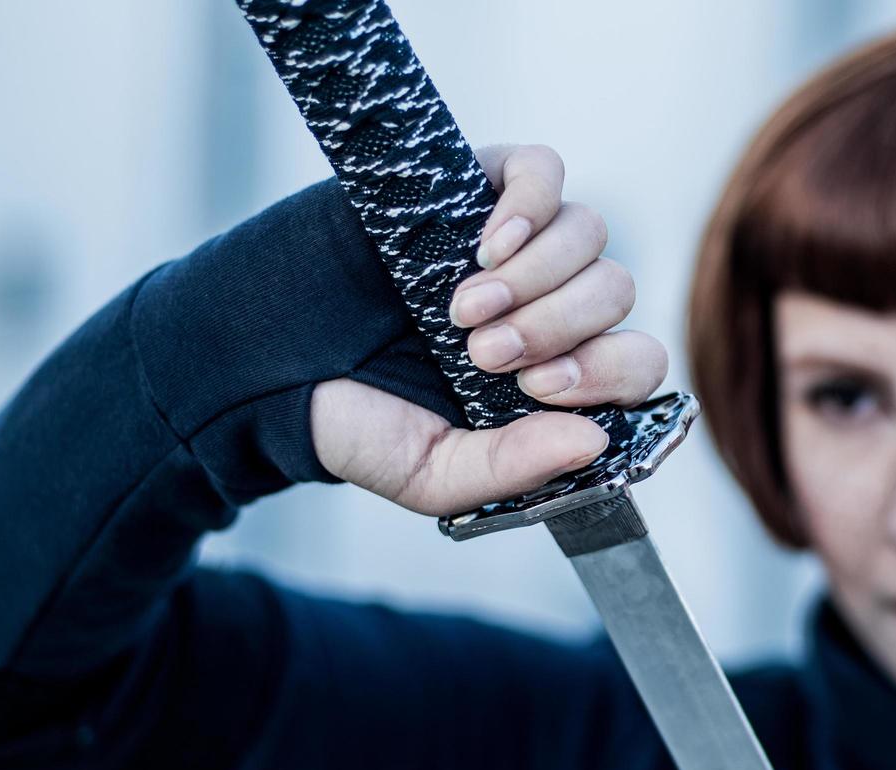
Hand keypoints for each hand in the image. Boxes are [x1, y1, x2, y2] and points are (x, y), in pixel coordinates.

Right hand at [311, 144, 666, 515]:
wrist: (258, 363)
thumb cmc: (352, 420)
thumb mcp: (434, 473)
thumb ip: (514, 466)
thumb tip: (598, 438)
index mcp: (551, 375)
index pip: (636, 362)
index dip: (610, 371)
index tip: (541, 389)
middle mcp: (544, 306)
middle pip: (617, 292)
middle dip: (561, 327)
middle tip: (485, 354)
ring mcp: (512, 246)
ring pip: (589, 236)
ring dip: (537, 278)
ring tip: (463, 311)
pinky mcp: (471, 188)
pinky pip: (542, 169)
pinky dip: (530, 204)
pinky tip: (487, 246)